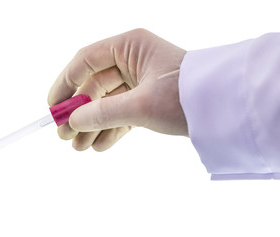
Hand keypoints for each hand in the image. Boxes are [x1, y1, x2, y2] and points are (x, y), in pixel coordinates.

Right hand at [48, 29, 187, 150]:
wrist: (225, 111)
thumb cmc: (186, 96)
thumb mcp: (140, 105)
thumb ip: (103, 112)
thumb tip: (73, 121)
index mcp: (129, 46)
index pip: (85, 61)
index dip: (66, 83)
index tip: (53, 107)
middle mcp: (132, 60)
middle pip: (95, 86)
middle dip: (80, 113)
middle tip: (65, 135)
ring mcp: (140, 80)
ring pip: (108, 102)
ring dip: (93, 125)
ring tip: (79, 147)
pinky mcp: (148, 99)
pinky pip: (122, 113)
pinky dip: (112, 129)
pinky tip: (99, 145)